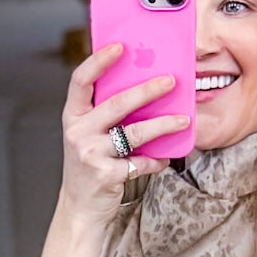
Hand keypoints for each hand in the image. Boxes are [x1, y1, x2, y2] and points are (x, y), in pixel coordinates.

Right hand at [59, 43, 188, 226]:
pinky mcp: (107, 175)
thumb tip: (142, 89)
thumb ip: (104, 115)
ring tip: (183, 119)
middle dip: (147, 90)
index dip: (99, 61)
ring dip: (163, 125)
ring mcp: (92, 154)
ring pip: (134, 133)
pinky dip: (156, 160)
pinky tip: (166, 158)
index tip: (120, 46)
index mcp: (73, 117)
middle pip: (117, 103)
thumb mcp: (88, 136)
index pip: (81, 80)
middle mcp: (78, 132)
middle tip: (171, 81)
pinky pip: (140, 163)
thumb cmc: (88, 167)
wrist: (79, 209)